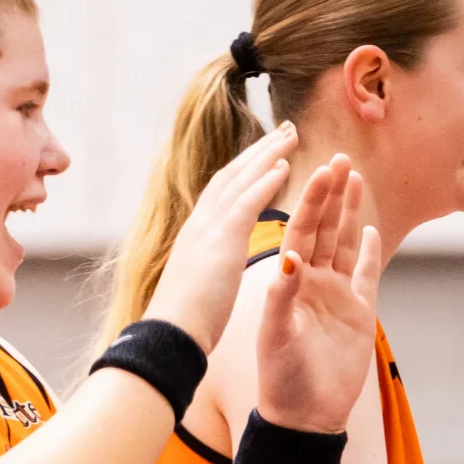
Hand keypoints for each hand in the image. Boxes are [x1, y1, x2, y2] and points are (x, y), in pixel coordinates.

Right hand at [144, 123, 298, 352]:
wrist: (171, 335)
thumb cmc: (187, 319)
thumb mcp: (201, 282)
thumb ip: (210, 264)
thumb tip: (215, 263)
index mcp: (199, 233)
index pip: (225, 190)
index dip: (248, 168)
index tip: (270, 152)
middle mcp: (201, 222)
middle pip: (233, 174)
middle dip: (260, 149)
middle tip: (287, 128)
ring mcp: (208, 228)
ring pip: (240, 179)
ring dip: (267, 153)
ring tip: (292, 134)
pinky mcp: (220, 241)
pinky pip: (246, 203)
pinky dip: (265, 181)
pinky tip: (286, 166)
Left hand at [254, 156, 382, 434]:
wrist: (305, 415)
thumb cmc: (282, 377)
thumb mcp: (275, 334)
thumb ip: (281, 295)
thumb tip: (289, 258)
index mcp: (290, 282)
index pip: (301, 230)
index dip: (310, 200)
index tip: (319, 169)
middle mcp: (313, 282)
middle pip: (324, 229)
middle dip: (332, 194)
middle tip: (341, 158)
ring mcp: (338, 296)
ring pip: (345, 245)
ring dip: (350, 213)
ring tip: (356, 179)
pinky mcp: (359, 314)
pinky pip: (365, 276)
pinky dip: (368, 253)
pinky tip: (370, 231)